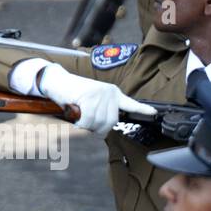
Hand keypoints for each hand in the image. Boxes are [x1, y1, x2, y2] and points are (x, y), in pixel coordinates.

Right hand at [37, 63, 155, 133]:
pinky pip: (87, 119)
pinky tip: (75, 115)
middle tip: (86, 123)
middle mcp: (109, 92)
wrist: (56, 81)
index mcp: (113, 93)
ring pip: (98, 122)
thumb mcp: (91, 100)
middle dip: (97, 128)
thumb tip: (104, 130)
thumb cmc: (72, 94)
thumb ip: (102, 111)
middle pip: (110, 122)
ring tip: (78, 116)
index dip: (142, 109)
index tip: (154, 113)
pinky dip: (79, 122)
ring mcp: (99, 93)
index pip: (131, 103)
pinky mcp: (88, 96)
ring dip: (86, 125)